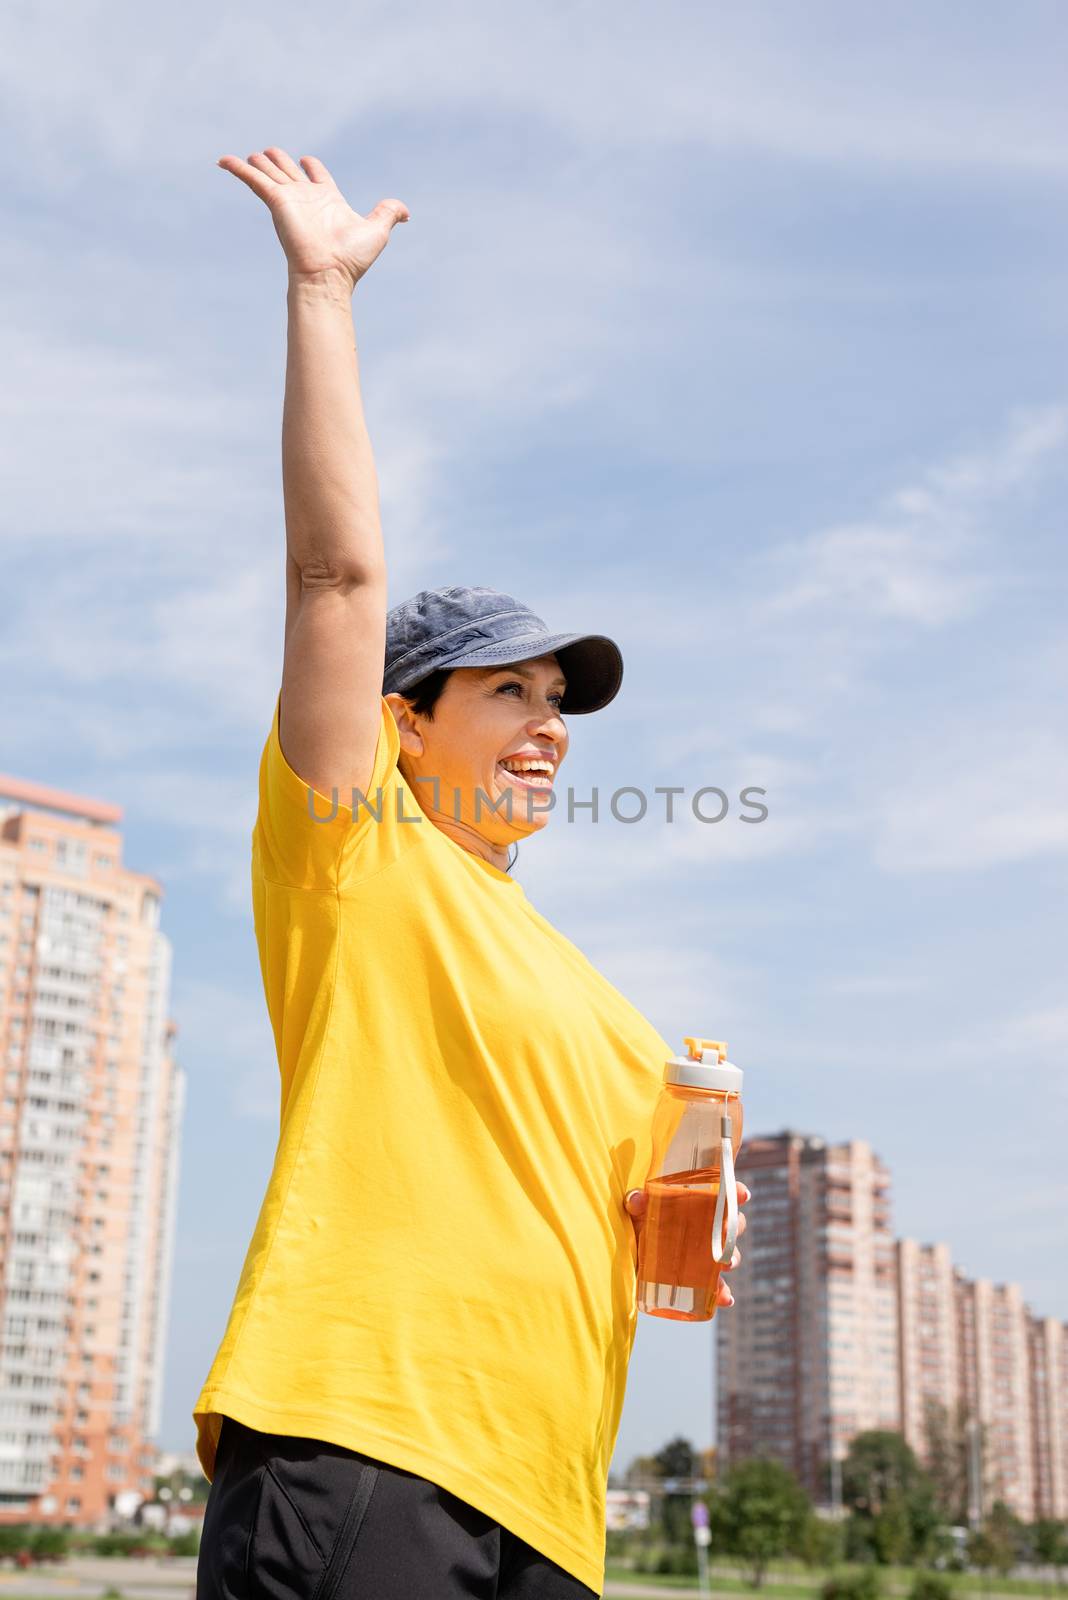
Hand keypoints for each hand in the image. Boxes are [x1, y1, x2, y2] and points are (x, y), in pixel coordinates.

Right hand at [215, 146, 408, 290]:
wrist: (329, 274)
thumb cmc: (351, 258)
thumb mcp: (377, 231)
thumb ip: (389, 214)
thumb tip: (406, 214)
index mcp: (327, 200)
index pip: (317, 176)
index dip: (313, 166)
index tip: (308, 161)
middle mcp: (306, 199)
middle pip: (290, 171)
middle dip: (281, 162)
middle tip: (270, 153)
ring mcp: (289, 199)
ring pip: (271, 172)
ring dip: (260, 163)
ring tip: (250, 157)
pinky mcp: (276, 201)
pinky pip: (253, 179)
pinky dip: (238, 169)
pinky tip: (222, 160)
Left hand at [625, 1181, 750, 1309]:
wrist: (630, 1255)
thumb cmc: (640, 1224)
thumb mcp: (637, 1212)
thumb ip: (636, 1203)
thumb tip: (637, 1199)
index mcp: (696, 1205)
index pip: (722, 1195)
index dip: (735, 1192)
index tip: (742, 1194)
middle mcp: (707, 1228)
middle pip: (732, 1224)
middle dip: (735, 1227)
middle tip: (725, 1230)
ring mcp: (705, 1254)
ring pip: (729, 1254)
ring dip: (732, 1259)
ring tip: (726, 1264)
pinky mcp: (698, 1278)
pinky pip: (717, 1286)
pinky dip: (724, 1293)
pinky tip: (726, 1299)